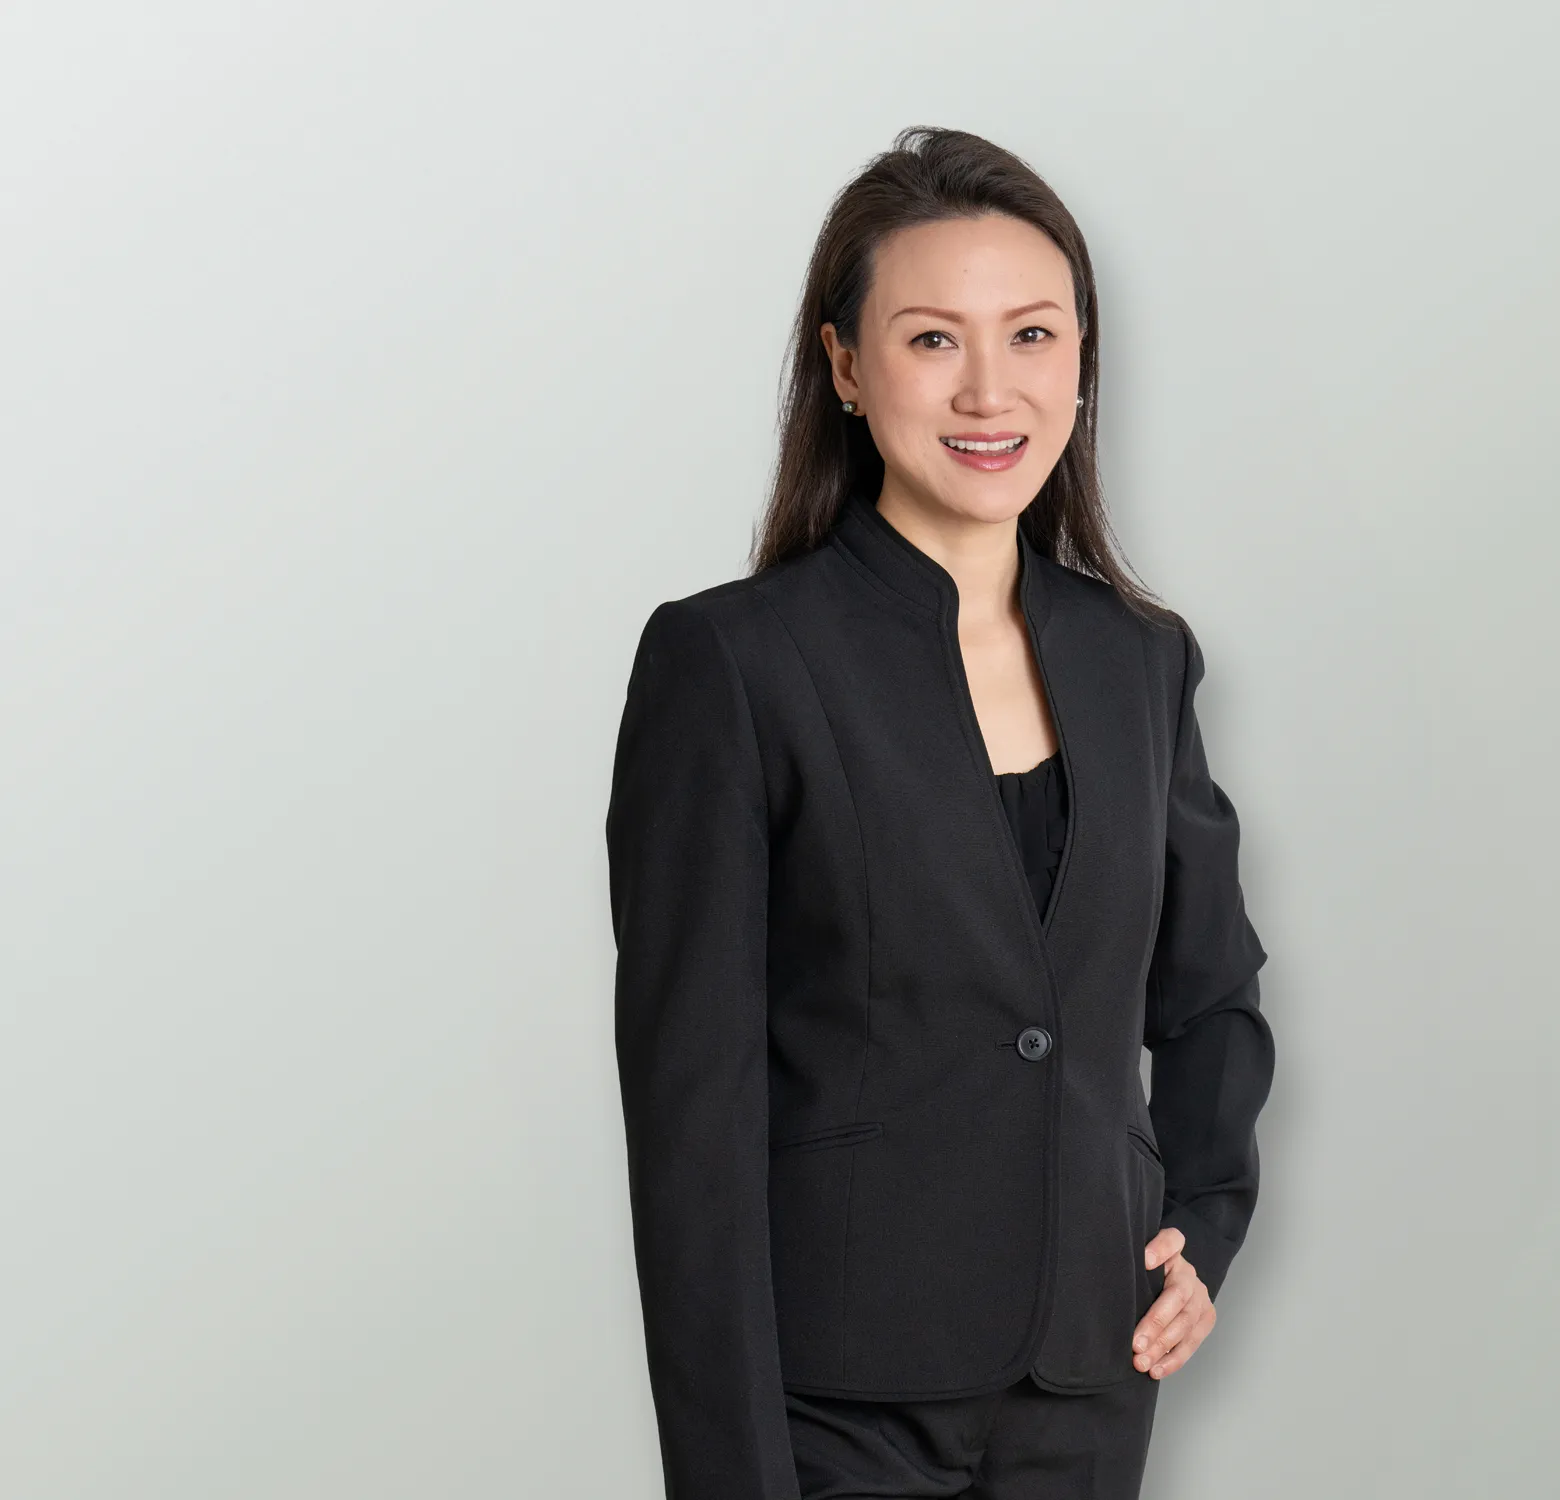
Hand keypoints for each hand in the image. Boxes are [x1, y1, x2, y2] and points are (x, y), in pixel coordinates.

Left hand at [1131, 1226, 1214, 1378]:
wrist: (1169, 1281)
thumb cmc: (1143, 1274)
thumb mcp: (1136, 1260)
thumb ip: (1128, 1260)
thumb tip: (1114, 1267)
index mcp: (1173, 1253)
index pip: (1172, 1241)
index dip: (1160, 1249)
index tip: (1144, 1260)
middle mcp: (1190, 1274)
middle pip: (1177, 1297)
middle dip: (1156, 1323)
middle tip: (1135, 1345)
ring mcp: (1201, 1297)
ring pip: (1186, 1324)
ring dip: (1163, 1347)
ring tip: (1142, 1363)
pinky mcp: (1206, 1318)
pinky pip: (1192, 1343)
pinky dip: (1173, 1359)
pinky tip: (1156, 1370)